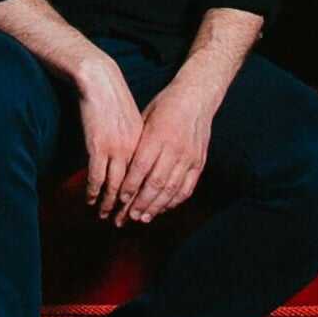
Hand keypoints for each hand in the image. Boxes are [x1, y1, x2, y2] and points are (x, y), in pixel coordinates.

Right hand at [70, 50, 143, 222]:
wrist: (100, 81)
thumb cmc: (113, 99)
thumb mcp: (131, 122)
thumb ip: (133, 142)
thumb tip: (131, 160)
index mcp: (144, 144)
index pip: (144, 179)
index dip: (140, 198)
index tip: (136, 212)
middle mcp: (133, 150)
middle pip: (131, 187)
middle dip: (126, 208)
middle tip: (121, 223)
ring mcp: (116, 149)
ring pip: (114, 186)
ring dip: (108, 205)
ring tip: (104, 217)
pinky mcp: (98, 147)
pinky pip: (96, 177)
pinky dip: (93, 191)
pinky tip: (90, 200)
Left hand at [114, 82, 218, 225]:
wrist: (197, 97)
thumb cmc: (165, 106)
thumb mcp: (144, 117)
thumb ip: (135, 143)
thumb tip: (117, 165)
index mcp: (158, 135)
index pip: (141, 167)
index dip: (130, 186)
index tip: (119, 200)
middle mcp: (175, 148)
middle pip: (155, 183)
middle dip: (140, 203)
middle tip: (127, 217)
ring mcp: (189, 157)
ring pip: (171, 189)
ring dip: (156, 207)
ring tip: (142, 218)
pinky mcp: (199, 162)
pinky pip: (187, 187)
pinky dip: (174, 201)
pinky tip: (163, 208)